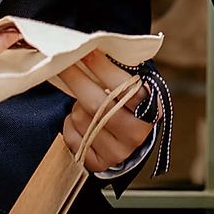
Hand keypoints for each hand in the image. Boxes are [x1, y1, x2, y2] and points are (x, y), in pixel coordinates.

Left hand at [56, 51, 155, 173]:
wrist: (133, 141)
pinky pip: (72, 137)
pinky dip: (71, 125)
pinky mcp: (99, 164)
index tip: (86, 52)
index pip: (124, 86)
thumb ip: (120, 75)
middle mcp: (136, 133)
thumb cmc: (130, 107)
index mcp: (150, 110)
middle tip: (64, 63)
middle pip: (96, 104)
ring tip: (88, 105)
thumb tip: (90, 49)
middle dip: (76, 79)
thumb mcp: (135, 89)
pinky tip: (82, 122)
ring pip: (80, 118)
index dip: (102, 68)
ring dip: (76, 106)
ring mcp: (117, 152)